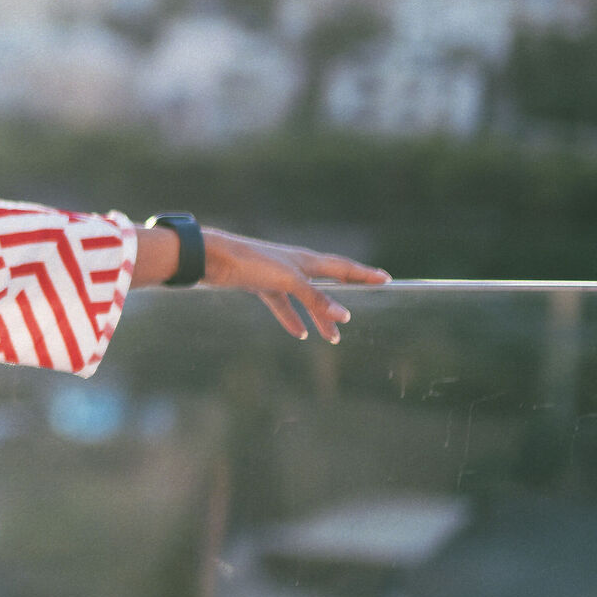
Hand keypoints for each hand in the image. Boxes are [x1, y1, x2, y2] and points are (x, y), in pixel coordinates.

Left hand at [202, 227, 388, 343]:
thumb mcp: (288, 280)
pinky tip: (299, 333)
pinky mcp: (259, 285)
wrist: (211, 257)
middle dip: (343, 302)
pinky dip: (291, 318)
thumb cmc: (250, 261)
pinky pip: (281, 304)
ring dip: (319, 317)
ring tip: (332, 338)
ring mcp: (276, 275)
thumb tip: (345, 315)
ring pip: (305, 299)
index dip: (365, 274)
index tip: (386, 279)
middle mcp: (295, 266)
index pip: (343, 267)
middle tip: (360, 318)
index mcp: (306, 259)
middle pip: (326, 286)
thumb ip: (315, 298)